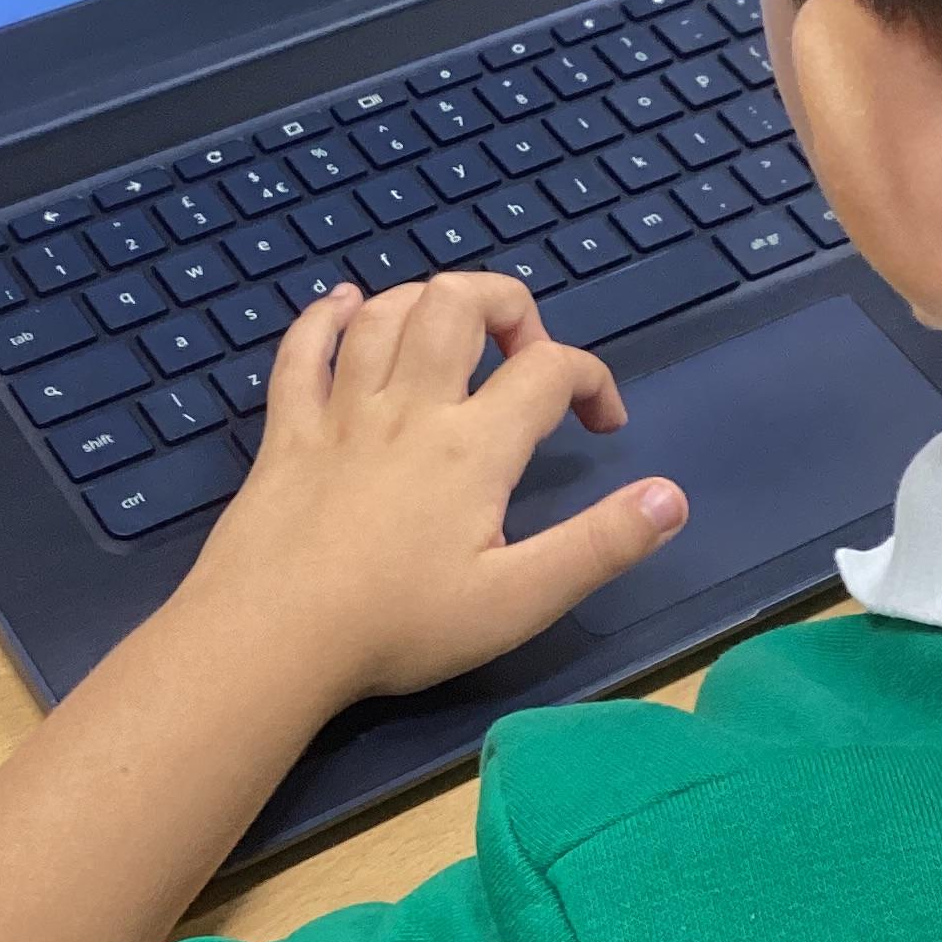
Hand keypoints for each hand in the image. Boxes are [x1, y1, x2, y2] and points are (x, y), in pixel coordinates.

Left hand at [177, 273, 686, 711]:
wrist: (270, 639)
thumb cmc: (399, 626)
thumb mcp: (518, 601)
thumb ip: (599, 546)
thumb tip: (671, 497)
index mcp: (473, 446)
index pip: (549, 370)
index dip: (592, 378)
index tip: (603, 425)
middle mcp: (409, 407)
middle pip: (458, 304)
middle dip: (506, 304)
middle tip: (524, 350)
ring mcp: (339, 412)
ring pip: (384, 314)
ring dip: (426, 302)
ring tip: (453, 329)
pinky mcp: (284, 432)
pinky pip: (302, 350)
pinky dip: (326, 316)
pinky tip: (342, 305)